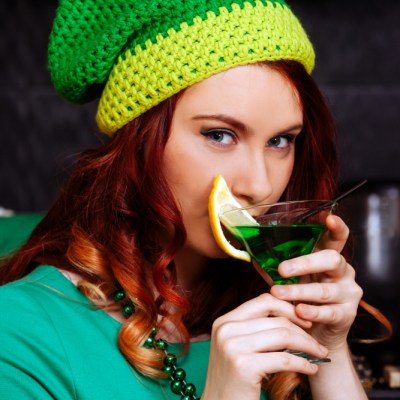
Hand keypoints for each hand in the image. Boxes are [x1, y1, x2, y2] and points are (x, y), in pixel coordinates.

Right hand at [202, 293, 327, 399]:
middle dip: (302, 329)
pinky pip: (284, 359)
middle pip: (276, 318)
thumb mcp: (238, 347)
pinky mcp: (244, 366)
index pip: (263, 301)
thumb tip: (290, 315)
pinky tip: (311, 369)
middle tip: (317, 342)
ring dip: (307, 345)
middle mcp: (226, 329)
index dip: (288, 308)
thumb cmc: (234, 380)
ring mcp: (233, 346)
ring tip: (319, 354)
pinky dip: (303, 363)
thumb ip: (255, 330)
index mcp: (225, 321)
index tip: (304, 321)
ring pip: (283, 335)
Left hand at [270, 215, 362, 351]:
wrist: (317, 334)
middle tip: (282, 269)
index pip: (338, 238)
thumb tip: (253, 256)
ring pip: (324, 289)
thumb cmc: (303, 299)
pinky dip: (312, 311)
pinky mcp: (347, 314)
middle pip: (333, 259)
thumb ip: (276, 268)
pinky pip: (329, 312)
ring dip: (299, 291)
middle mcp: (343, 272)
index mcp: (328, 258)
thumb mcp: (291, 280)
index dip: (336, 227)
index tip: (328, 217)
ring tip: (278, 292)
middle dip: (306, 263)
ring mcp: (348, 293)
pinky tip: (299, 311)